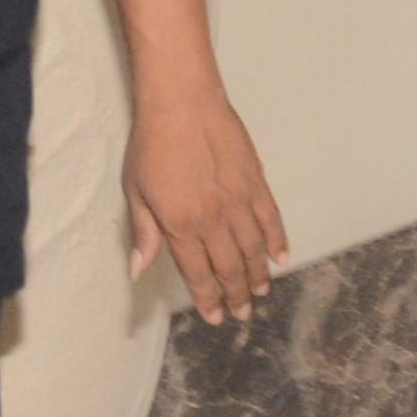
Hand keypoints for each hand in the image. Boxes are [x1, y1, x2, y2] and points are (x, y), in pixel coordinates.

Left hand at [122, 78, 289, 324]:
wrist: (182, 102)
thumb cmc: (152, 144)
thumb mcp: (135, 191)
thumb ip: (144, 232)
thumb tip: (139, 270)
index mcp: (181, 224)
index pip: (198, 272)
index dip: (208, 297)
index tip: (215, 315)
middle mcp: (214, 218)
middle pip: (229, 266)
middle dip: (236, 294)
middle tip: (242, 313)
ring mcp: (239, 200)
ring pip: (254, 248)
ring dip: (258, 274)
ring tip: (260, 292)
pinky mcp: (256, 181)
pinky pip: (271, 218)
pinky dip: (278, 239)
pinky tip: (280, 256)